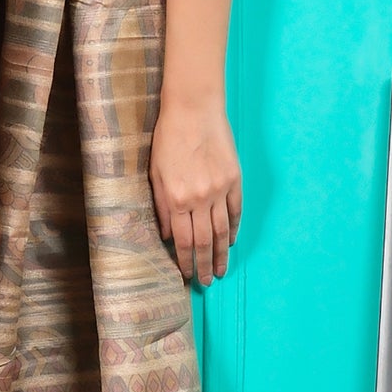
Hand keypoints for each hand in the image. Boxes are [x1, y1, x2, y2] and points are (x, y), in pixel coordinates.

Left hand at [149, 95, 241, 285]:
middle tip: (206, 282)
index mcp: (176, 199)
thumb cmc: (168, 138)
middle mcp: (199, 199)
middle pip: (204, 241)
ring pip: (222, 231)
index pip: (183, 240)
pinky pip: (235, 211)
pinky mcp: (234, 179)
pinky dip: (233, 229)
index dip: (185, 261)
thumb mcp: (155, 173)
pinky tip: (231, 242)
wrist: (193, 109)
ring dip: (221, 254)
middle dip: (204, 265)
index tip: (186, 275)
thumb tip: (168, 236)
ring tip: (220, 271)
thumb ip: (161, 206)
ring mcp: (219, 190)